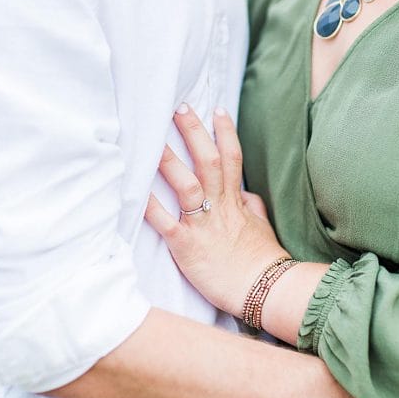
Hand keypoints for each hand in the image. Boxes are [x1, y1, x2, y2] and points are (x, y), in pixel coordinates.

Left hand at [145, 105, 288, 316]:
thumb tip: (243, 192)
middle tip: (179, 108)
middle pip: (207, 160)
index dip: (225, 132)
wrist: (265, 289)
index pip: (232, 157)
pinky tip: (133, 191)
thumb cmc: (262, 260)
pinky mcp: (186, 246)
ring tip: (152, 139)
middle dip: (193, 132)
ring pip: (185, 184)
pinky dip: (148, 206)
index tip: (217, 109)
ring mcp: (202, 224)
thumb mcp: (260, 226)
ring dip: (168, 160)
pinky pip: (164, 222)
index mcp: (236, 201)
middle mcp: (219, 206)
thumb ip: (250, 205)